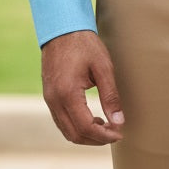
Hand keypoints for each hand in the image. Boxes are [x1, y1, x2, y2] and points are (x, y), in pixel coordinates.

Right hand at [41, 30, 124, 144]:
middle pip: (74, 134)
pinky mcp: (49, 96)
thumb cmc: (84, 44)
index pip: (85, 127)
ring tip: (105, 127)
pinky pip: (61, 120)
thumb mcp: (103, 67)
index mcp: (67, 93)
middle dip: (96, 139)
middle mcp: (54, 100)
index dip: (104, 136)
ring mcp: (49, 99)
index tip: (119, 133)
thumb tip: (119, 121)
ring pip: (66, 131)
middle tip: (115, 133)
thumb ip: (110, 95)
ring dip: (86, 135)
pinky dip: (76, 126)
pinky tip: (92, 118)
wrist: (61, 28)